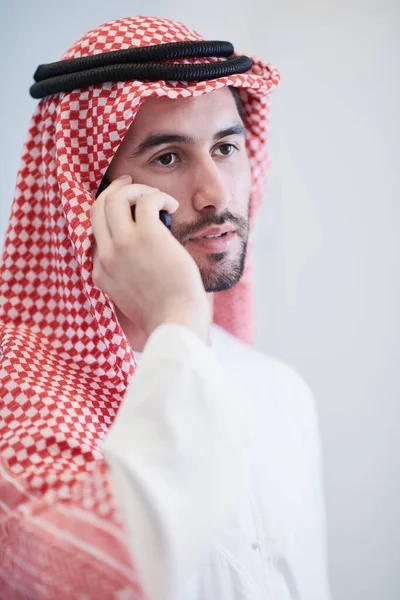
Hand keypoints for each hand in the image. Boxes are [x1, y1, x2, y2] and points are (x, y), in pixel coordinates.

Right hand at [91, 175, 210, 342]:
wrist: (176, 322)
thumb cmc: (164, 312)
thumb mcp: (131, 296)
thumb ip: (125, 274)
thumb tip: (141, 252)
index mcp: (100, 272)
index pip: (93, 231)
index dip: (108, 214)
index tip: (123, 205)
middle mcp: (106, 256)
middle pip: (97, 208)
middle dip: (114, 191)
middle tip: (131, 183)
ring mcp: (123, 245)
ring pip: (114, 198)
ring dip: (136, 190)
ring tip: (155, 197)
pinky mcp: (147, 235)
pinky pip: (147, 201)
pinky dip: (159, 197)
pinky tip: (172, 206)